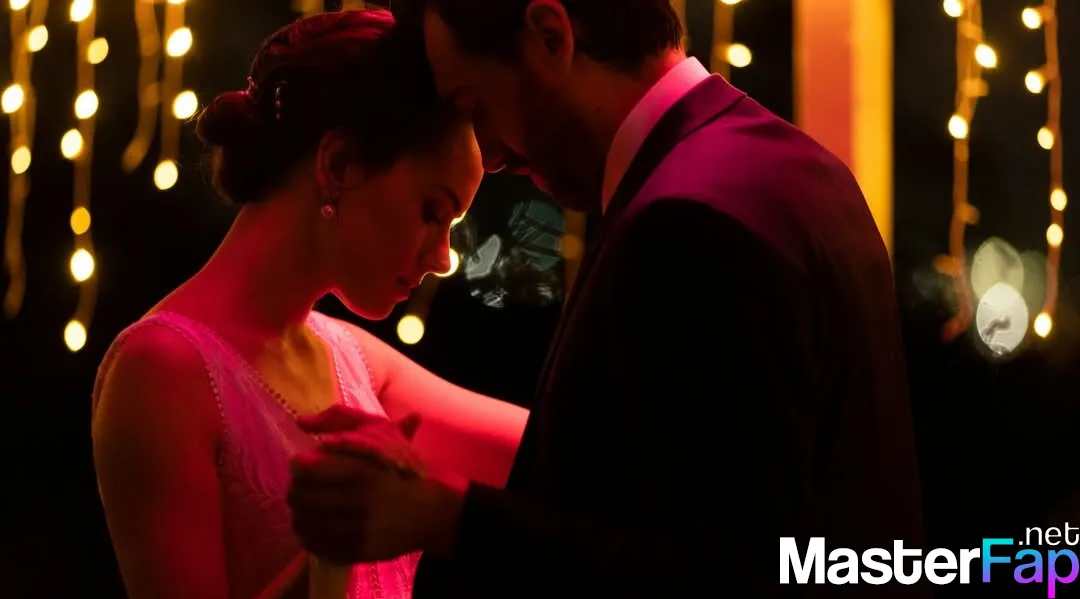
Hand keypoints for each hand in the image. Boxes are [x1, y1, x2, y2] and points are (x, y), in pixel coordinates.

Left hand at [288, 405, 465, 563]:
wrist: (434, 513)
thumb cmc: (405, 470)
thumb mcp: (381, 435)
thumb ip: (342, 422)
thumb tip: (302, 423)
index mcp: (360, 472)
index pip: (307, 472)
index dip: (297, 468)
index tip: (300, 466)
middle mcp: (355, 502)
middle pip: (301, 499)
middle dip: (295, 492)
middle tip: (299, 490)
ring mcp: (356, 530)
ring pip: (305, 525)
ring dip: (299, 516)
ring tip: (305, 510)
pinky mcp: (358, 552)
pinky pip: (318, 546)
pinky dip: (310, 537)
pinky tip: (315, 529)